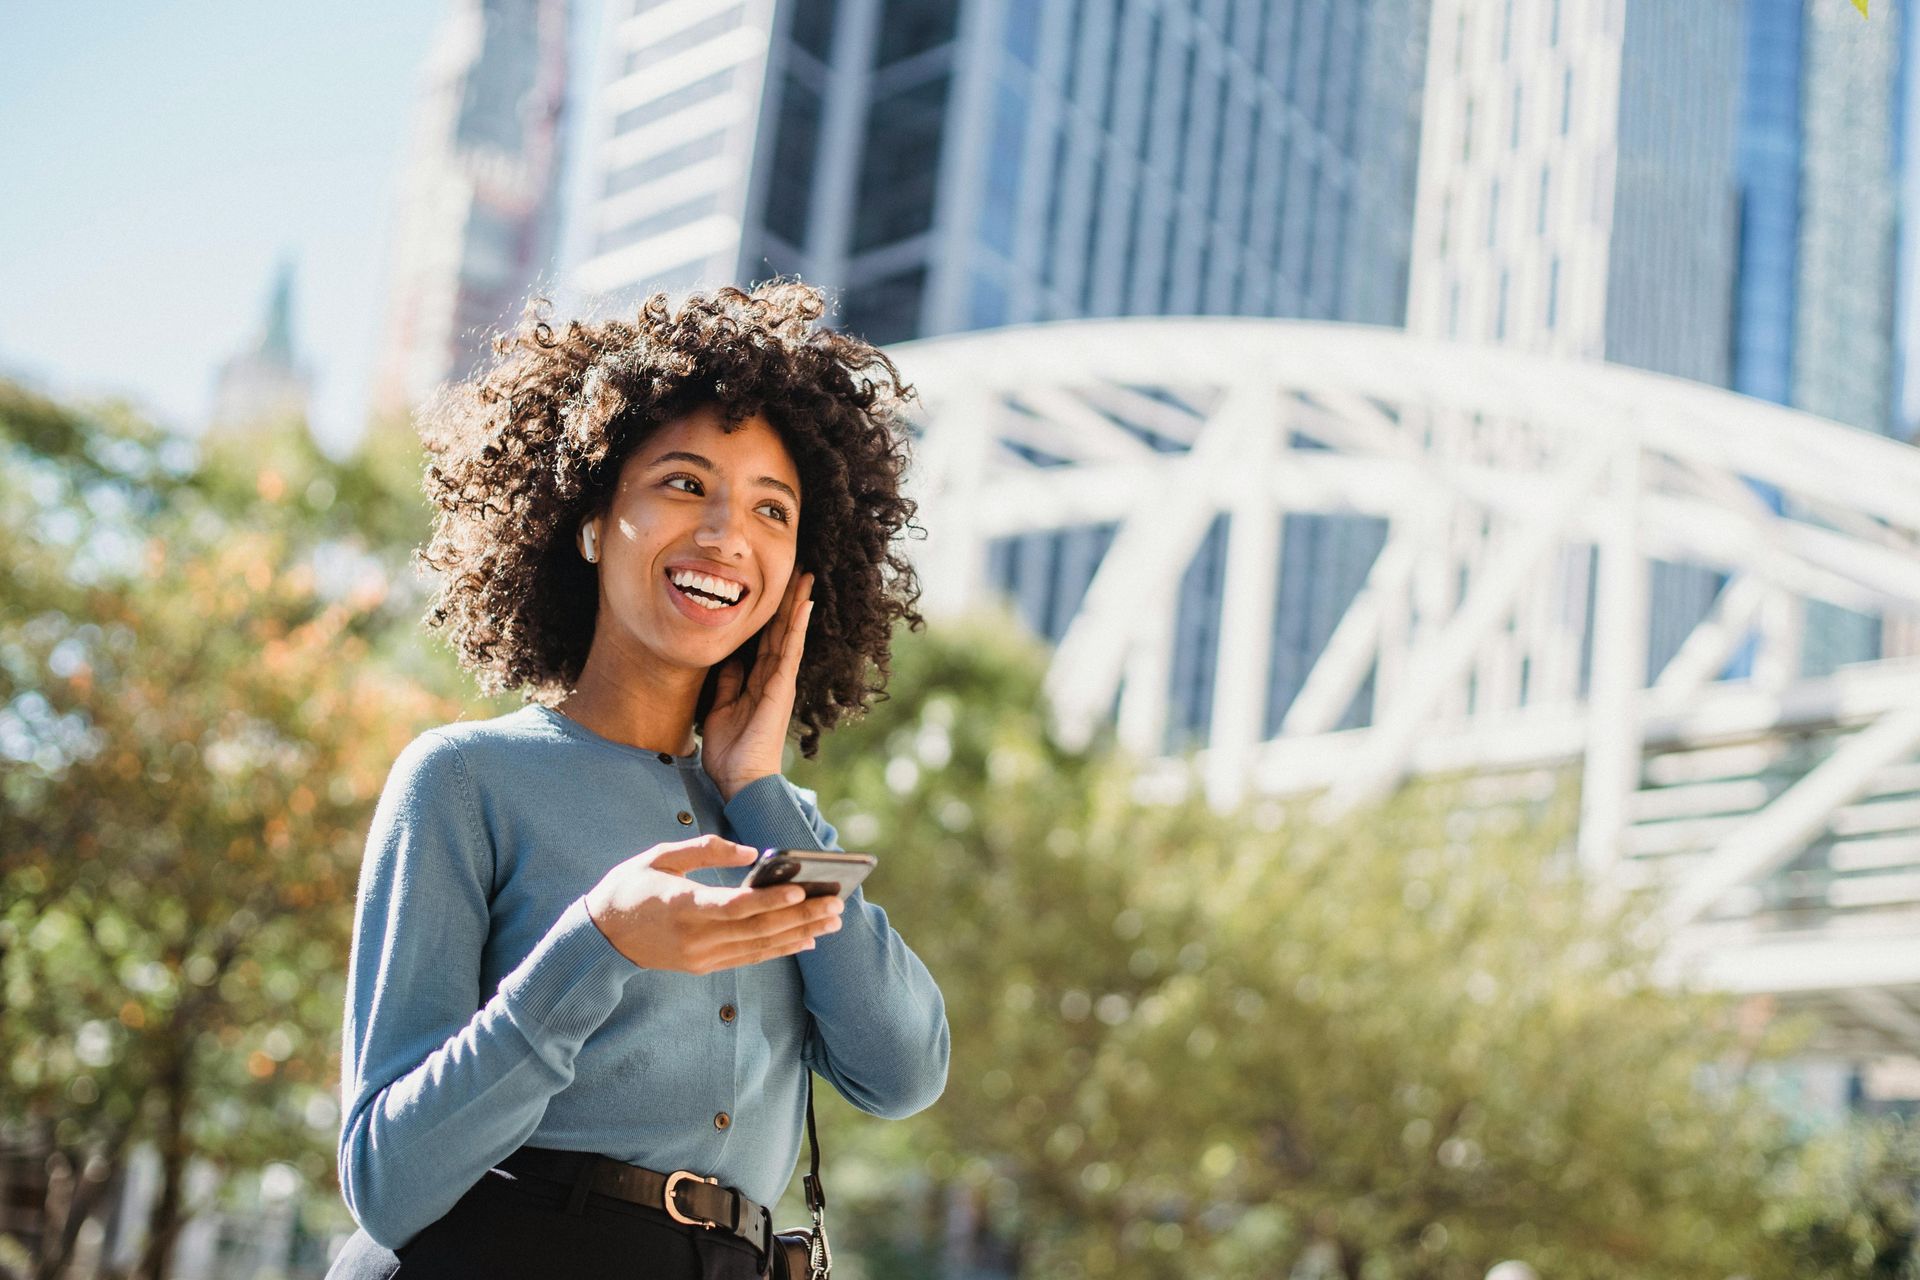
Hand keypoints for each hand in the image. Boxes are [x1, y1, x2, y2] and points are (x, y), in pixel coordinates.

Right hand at [584, 835, 842, 973]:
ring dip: (799, 934)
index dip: (770, 900)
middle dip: (801, 916)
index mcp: (681, 905)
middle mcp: (694, 936)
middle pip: (757, 929)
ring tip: (832, 922)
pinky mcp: (703, 966)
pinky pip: (749, 958)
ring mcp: (700, 956)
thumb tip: (751, 852)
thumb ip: (704, 849)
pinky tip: (806, 940)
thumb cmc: (629, 887)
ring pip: (759, 947)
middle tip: (837, 905)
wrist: (599, 937)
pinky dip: (779, 949)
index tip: (803, 888)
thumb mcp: (658, 856)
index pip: (734, 906)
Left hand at [702, 570, 813, 799]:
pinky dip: (797, 627)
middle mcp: (773, 678)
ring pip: (789, 634)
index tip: (773, 587)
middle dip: (787, 600)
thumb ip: (728, 683)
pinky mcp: (781, 688)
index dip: (769, 613)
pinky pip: (790, 651)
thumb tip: (729, 659)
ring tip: (805, 577)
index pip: (765, 640)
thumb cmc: (730, 752)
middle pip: (781, 631)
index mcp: (757, 682)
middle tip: (796, 570)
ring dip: (796, 605)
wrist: (740, 780)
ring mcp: (780, 682)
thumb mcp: (721, 708)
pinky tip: (803, 605)